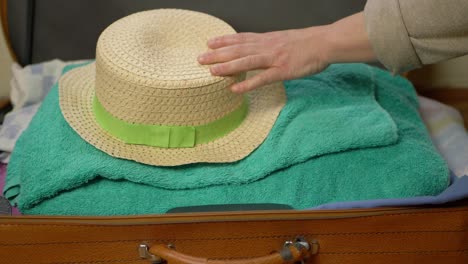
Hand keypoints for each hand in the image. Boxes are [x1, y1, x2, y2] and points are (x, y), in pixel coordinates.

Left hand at [197, 12, 374, 92]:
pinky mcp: (282, 71)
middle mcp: (267, 47)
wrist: (325, 42)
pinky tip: (235, 89)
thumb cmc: (308, 42)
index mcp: (268, 39)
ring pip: (246, 62)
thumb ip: (271, 43)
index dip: (224, 40)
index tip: (209, 42)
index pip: (242, 38)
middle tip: (200, 58)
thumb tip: (260, 47)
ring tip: (211, 71)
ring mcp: (274, 59)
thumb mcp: (285, 38)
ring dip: (228, 67)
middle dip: (218, 54)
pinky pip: (262, 79)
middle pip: (238, 50)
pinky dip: (247, 84)